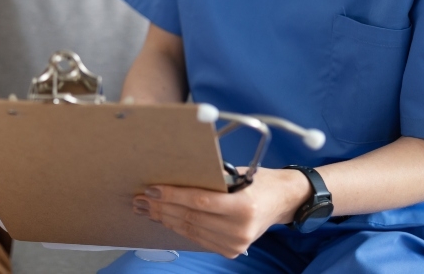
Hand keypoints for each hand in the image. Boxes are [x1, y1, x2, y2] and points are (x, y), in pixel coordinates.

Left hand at [132, 168, 309, 257]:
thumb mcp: (237, 174)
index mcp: (243, 206)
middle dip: (161, 207)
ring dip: (165, 218)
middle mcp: (240, 228)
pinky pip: (197, 238)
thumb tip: (173, 175)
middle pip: (190, 217)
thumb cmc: (258, 181)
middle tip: (140, 199)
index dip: (172, 196)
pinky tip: (164, 219)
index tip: (151, 189)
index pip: (199, 201)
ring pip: (190, 229)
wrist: (283, 201)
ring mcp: (236, 243)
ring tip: (146, 208)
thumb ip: (210, 179)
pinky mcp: (231, 250)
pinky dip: (178, 228)